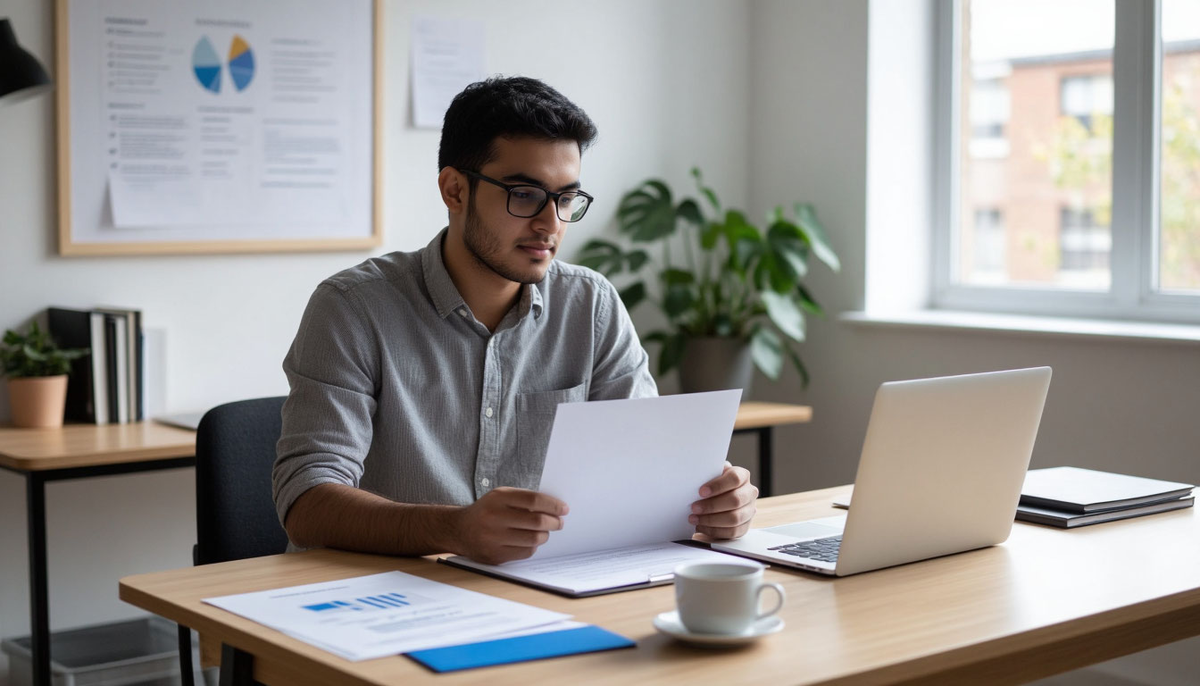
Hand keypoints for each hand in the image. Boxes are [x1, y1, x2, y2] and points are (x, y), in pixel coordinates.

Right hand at [450, 487, 567, 564]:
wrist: (458, 529)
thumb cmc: (487, 511)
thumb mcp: (500, 497)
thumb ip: (524, 499)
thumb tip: (555, 508)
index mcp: (498, 498)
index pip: (534, 500)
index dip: (553, 505)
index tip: (564, 509)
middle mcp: (494, 517)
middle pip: (536, 521)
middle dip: (554, 522)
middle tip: (559, 523)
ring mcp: (493, 538)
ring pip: (533, 539)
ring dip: (545, 535)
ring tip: (545, 531)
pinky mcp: (494, 555)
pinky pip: (525, 552)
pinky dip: (533, 546)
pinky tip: (531, 541)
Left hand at [689, 462, 757, 539]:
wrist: (717, 496)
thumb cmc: (712, 484)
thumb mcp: (711, 475)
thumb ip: (707, 475)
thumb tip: (695, 478)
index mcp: (743, 476)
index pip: (734, 478)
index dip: (718, 486)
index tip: (701, 492)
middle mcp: (749, 493)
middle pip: (735, 500)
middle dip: (712, 505)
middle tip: (694, 508)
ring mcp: (749, 510)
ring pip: (734, 518)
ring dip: (711, 520)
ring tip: (694, 518)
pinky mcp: (744, 526)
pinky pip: (732, 532)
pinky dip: (714, 530)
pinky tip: (701, 526)